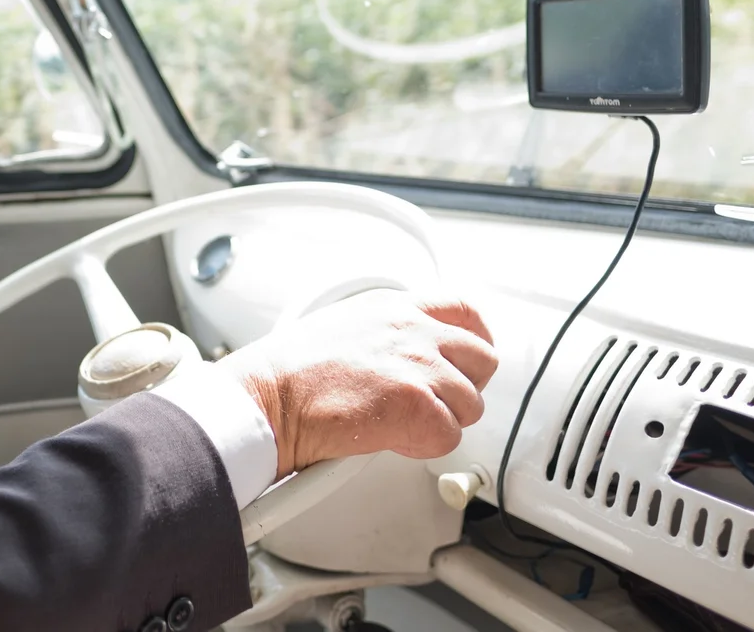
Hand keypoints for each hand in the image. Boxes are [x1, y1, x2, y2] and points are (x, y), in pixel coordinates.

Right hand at [220, 290, 496, 478]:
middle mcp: (414, 331)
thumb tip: (406, 356)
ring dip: (439, 421)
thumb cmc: (291, 371)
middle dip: (464, 387)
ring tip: (397, 423)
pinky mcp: (417, 407)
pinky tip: (390, 438)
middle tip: (431, 402)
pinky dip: (422, 446)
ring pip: (470, 405)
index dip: (476, 340)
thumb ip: (387, 333)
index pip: (466, 310)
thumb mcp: (344, 324)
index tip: (468, 360)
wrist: (269, 399)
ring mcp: (419, 367)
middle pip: (484, 360)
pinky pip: (449, 437)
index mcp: (397, 308)